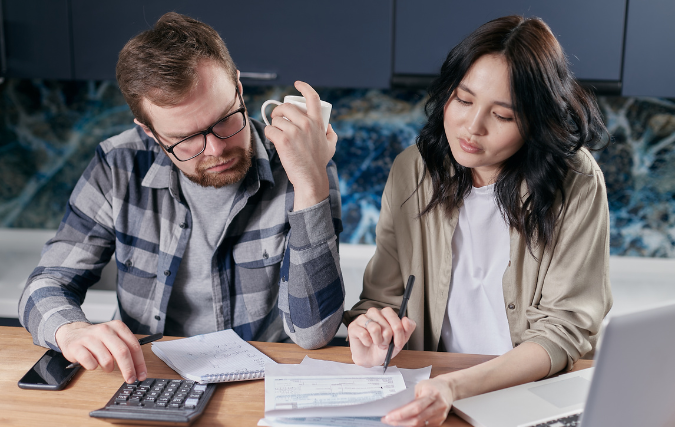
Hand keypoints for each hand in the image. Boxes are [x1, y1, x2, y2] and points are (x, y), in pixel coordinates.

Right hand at [55, 320, 146, 383]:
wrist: (72, 332)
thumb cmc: (97, 339)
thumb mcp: (114, 338)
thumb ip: (126, 349)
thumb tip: (138, 369)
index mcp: (117, 327)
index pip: (134, 346)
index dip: (140, 363)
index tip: (141, 374)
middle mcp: (105, 330)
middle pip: (122, 352)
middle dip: (128, 369)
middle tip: (130, 379)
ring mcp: (90, 338)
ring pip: (106, 360)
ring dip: (108, 368)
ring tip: (106, 366)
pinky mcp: (76, 347)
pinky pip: (90, 363)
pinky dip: (93, 367)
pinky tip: (92, 363)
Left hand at [263, 81, 337, 210]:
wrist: (310, 178)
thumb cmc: (319, 162)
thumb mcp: (331, 146)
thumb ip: (331, 134)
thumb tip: (328, 126)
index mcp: (318, 122)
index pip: (312, 97)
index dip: (304, 87)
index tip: (297, 84)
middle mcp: (306, 124)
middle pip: (286, 107)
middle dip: (278, 110)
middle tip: (277, 118)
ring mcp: (294, 132)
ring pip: (276, 119)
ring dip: (273, 124)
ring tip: (276, 132)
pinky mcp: (283, 141)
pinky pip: (270, 130)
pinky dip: (269, 134)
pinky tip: (273, 139)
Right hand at [348, 307, 415, 367]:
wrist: (371, 359)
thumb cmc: (384, 347)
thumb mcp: (400, 340)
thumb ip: (407, 329)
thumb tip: (406, 320)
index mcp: (385, 313)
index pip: (393, 315)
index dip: (397, 330)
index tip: (398, 342)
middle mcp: (374, 313)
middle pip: (385, 324)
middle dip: (387, 339)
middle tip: (385, 344)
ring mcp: (362, 318)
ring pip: (374, 328)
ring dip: (378, 341)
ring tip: (376, 343)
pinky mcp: (353, 326)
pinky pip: (363, 334)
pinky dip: (368, 342)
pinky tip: (367, 343)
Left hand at [382, 377, 454, 425]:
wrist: (448, 388)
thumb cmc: (432, 385)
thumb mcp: (420, 386)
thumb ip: (410, 397)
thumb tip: (396, 407)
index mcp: (432, 394)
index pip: (415, 407)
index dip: (401, 414)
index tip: (389, 416)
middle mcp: (438, 406)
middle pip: (417, 419)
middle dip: (400, 421)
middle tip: (388, 420)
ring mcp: (440, 415)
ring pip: (420, 425)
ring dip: (405, 425)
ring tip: (394, 421)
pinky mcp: (440, 421)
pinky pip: (424, 426)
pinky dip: (413, 425)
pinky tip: (405, 422)